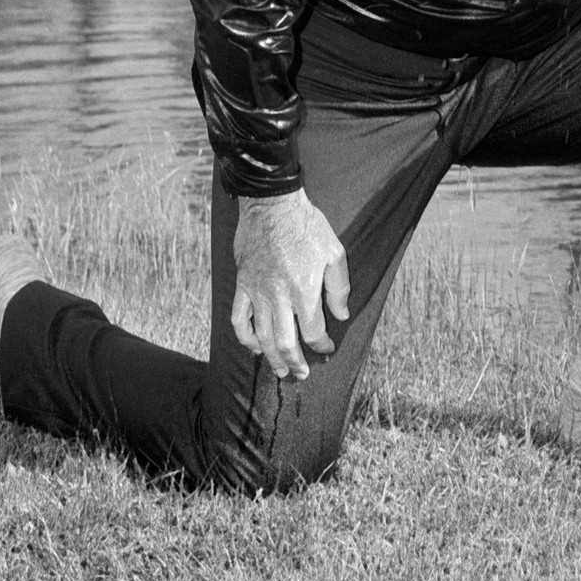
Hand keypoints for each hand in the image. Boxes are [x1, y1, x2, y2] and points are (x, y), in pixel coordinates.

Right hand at [231, 190, 350, 377]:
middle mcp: (278, 296)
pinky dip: (245, 337)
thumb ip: (339, 288)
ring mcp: (257, 292)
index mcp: (303, 289)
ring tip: (280, 370)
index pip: (313, 331)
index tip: (327, 348)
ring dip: (272, 357)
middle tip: (301, 374)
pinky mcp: (242, 285)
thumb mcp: (334, 252)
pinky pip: (239, 319)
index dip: (321, 345)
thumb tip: (341, 315)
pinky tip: (253, 347)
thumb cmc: (306, 226)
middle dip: (295, 363)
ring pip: (262, 336)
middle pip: (285, 342)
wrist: (271, 205)